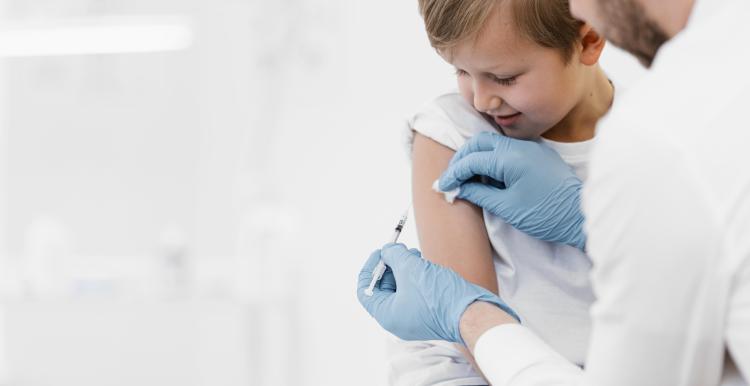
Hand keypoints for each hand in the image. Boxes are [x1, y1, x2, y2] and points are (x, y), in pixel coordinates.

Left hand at [357, 243, 517, 344]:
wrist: (471, 312)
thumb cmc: (439, 296)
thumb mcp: (410, 268)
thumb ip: (393, 256)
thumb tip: (387, 251)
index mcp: (387, 315)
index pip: (366, 290)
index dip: (371, 268)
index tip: (381, 252)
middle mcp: (397, 320)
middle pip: (383, 288)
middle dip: (390, 265)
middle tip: (400, 250)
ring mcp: (412, 318)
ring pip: (400, 288)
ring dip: (404, 268)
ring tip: (415, 255)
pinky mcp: (427, 313)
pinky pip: (414, 292)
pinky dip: (415, 276)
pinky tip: (424, 265)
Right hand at [438, 132, 586, 249]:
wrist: (582, 217)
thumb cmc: (546, 215)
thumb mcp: (507, 207)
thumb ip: (479, 193)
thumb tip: (458, 188)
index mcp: (511, 158)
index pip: (471, 159)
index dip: (453, 173)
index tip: (442, 187)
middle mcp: (521, 147)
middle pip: (479, 142)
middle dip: (462, 159)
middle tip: (453, 179)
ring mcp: (531, 148)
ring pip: (494, 144)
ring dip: (477, 157)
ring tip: (469, 180)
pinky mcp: (538, 154)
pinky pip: (508, 149)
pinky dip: (493, 159)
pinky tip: (490, 178)